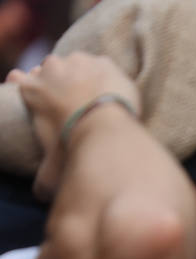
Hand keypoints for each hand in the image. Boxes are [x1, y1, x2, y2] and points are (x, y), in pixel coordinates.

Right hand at [8, 53, 139, 197]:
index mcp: (31, 90)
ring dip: (83, 74)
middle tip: (73, 98)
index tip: (35, 90)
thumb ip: (44, 177)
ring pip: (76, 63)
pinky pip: (102, 65)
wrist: (105, 125)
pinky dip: (107, 74)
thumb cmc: (73, 146)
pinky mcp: (102, 62)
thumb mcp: (53, 165)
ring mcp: (76, 62)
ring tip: (95, 93)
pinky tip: (113, 88)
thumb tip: (40, 196)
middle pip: (48, 69)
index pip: (18, 79)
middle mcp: (49, 69)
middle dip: (58, 80)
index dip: (25, 83)